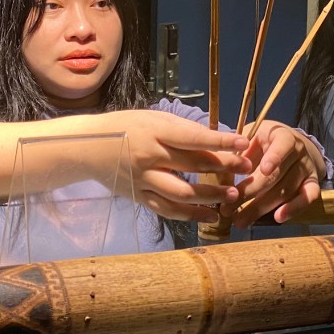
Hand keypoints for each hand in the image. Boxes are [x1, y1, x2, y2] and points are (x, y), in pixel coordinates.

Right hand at [93, 110, 252, 221]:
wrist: (86, 147)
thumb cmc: (124, 126)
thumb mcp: (151, 118)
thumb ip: (180, 130)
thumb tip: (215, 140)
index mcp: (154, 131)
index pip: (194, 138)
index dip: (221, 142)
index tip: (244, 143)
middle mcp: (149, 156)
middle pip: (193, 165)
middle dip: (223, 168)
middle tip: (247, 169)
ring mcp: (143, 179)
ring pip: (182, 193)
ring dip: (211, 196)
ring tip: (233, 196)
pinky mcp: (139, 196)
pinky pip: (168, 210)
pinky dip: (190, 215)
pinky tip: (210, 215)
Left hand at [223, 122, 324, 228]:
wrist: (292, 144)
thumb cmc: (263, 142)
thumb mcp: (252, 137)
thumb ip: (239, 151)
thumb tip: (218, 167)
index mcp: (281, 136)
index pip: (282, 145)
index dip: (274, 157)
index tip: (263, 170)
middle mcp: (298, 151)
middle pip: (276, 176)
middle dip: (249, 194)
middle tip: (228, 210)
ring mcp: (307, 168)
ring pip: (285, 191)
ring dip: (261, 208)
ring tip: (241, 221)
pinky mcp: (312, 184)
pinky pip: (307, 198)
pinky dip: (294, 209)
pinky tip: (278, 218)